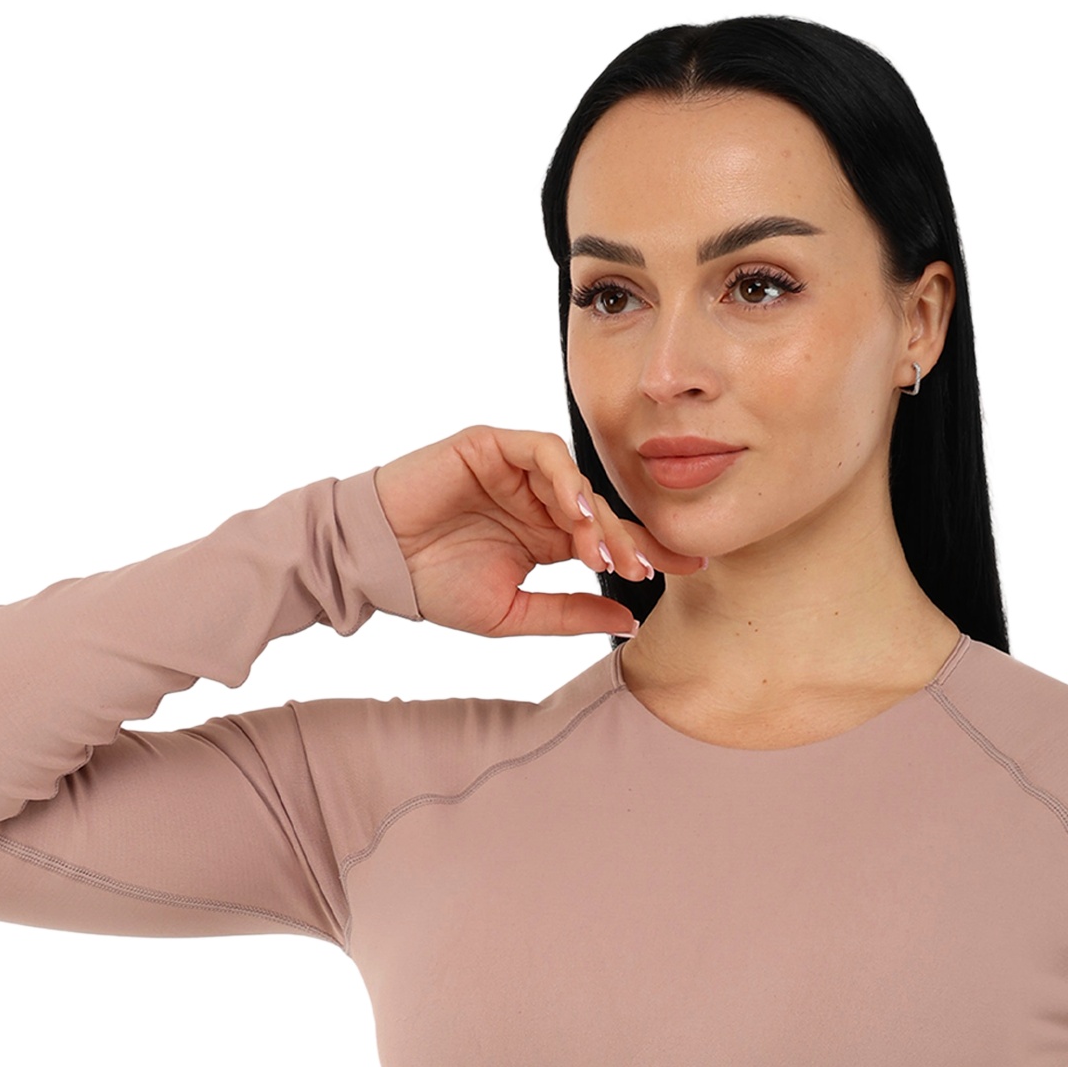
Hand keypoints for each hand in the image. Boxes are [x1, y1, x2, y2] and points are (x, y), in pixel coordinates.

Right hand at [372, 425, 703, 637]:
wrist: (376, 563)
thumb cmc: (434, 586)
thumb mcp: (513, 613)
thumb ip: (570, 613)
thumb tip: (631, 621)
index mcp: (546, 536)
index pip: (608, 537)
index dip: (648, 550)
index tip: (690, 568)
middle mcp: (538, 499)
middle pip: (601, 510)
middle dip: (625, 540)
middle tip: (640, 569)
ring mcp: (516, 470)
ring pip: (577, 480)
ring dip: (594, 515)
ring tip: (600, 551)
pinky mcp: (492, 445)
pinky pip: (542, 450)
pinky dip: (564, 477)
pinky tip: (572, 510)